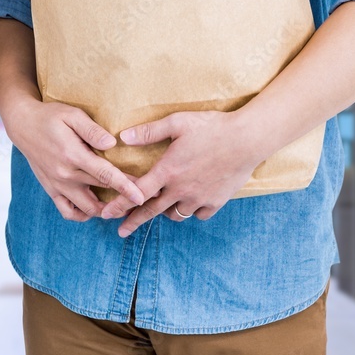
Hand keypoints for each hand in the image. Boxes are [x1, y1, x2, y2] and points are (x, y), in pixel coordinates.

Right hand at [8, 99, 144, 220]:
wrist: (23, 125)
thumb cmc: (50, 117)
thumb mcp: (71, 115)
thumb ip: (92, 130)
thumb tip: (112, 143)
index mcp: (72, 155)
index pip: (105, 175)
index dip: (125, 187)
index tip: (141, 196)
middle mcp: (65, 174)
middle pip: (101, 192)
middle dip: (124, 198)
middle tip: (143, 197)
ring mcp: (58, 185)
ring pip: (87, 208)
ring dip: (106, 210)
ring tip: (122, 205)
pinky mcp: (52, 190)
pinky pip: (68, 212)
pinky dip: (83, 214)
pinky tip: (96, 207)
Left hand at [100, 110, 267, 236]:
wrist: (248, 139)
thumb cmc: (212, 127)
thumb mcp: (177, 122)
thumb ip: (149, 132)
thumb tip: (123, 137)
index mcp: (168, 171)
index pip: (136, 193)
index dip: (119, 205)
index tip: (106, 214)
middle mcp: (180, 189)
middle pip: (152, 211)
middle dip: (134, 222)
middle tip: (121, 231)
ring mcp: (199, 198)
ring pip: (176, 214)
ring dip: (165, 212)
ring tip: (161, 207)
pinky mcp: (216, 201)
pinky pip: (198, 214)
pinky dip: (191, 211)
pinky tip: (190, 203)